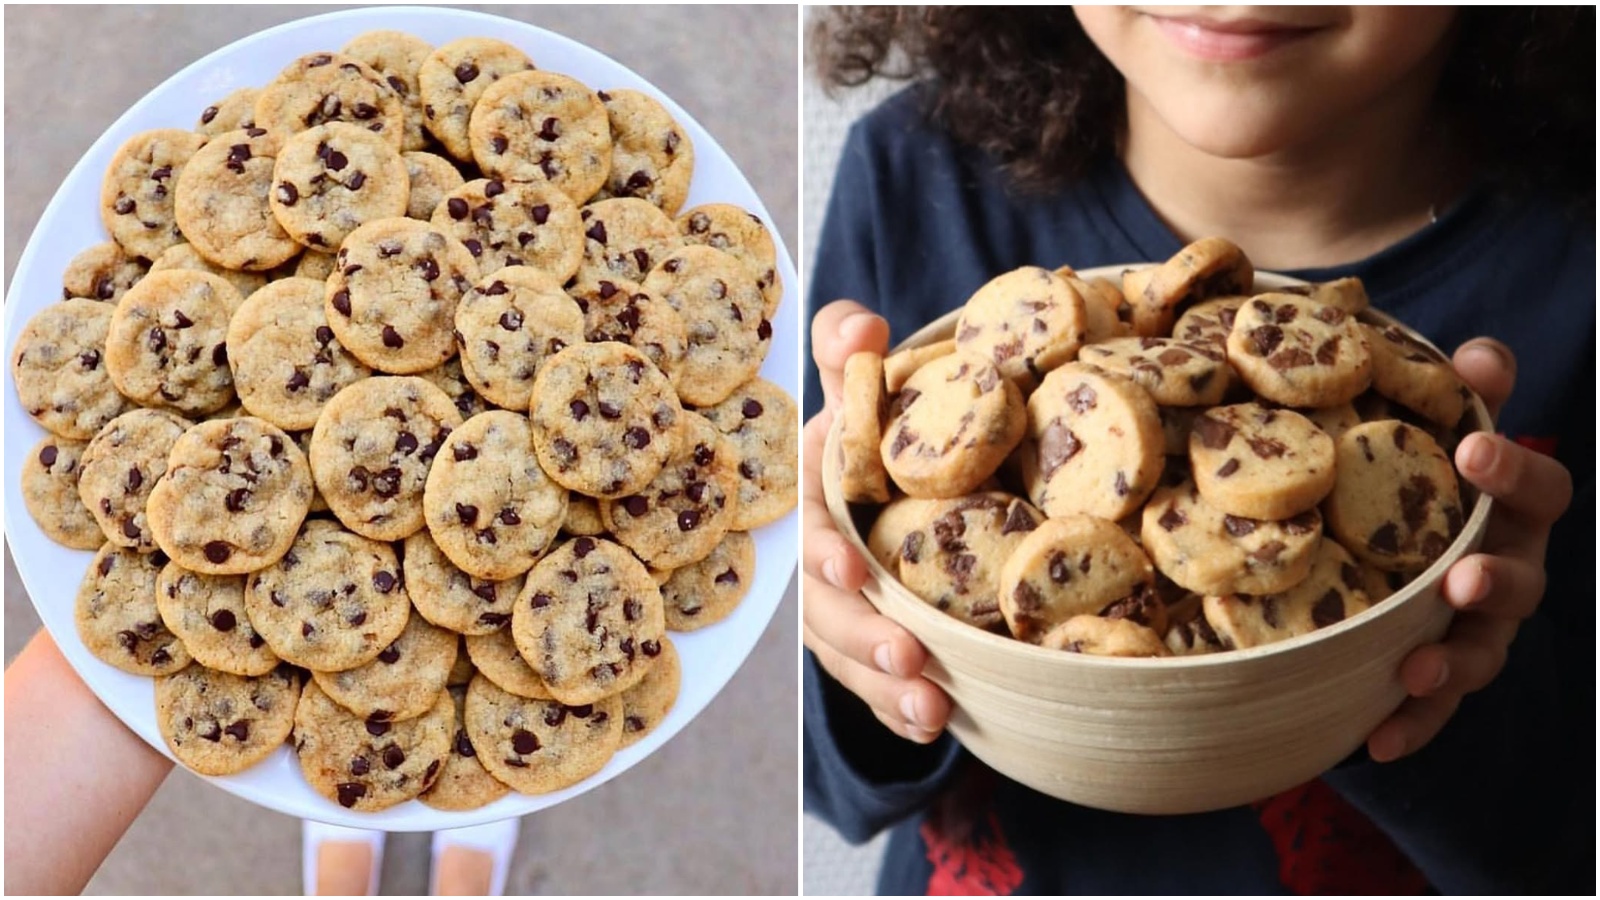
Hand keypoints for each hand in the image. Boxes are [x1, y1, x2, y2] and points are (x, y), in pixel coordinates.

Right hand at [802, 300, 951, 742]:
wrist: (885, 466)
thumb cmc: (870, 419)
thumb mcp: (856, 378)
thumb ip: (847, 346)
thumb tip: (862, 325)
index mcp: (811, 503)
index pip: (809, 534)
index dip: (824, 555)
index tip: (851, 568)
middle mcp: (821, 567)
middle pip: (830, 614)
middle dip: (864, 641)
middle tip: (909, 659)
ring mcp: (846, 613)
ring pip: (855, 662)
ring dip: (888, 691)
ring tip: (933, 710)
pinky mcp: (874, 647)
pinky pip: (880, 690)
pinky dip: (902, 712)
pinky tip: (936, 727)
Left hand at [1366, 338, 1572, 761]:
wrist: (1377, 531)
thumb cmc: (1413, 466)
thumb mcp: (1431, 423)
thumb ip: (1461, 390)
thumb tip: (1479, 355)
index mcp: (1509, 507)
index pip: (1540, 488)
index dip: (1514, 471)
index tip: (1474, 449)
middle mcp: (1505, 566)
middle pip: (1522, 581)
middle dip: (1497, 582)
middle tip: (1460, 580)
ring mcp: (1474, 626)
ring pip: (1482, 651)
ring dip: (1454, 664)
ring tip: (1416, 670)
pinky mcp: (1436, 671)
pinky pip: (1433, 707)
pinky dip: (1412, 724)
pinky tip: (1377, 740)